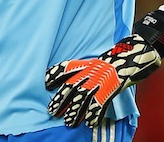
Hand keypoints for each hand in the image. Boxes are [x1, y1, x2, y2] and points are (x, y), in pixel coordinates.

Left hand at [45, 34, 161, 127]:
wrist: (132, 56)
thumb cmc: (113, 60)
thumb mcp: (93, 62)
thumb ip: (83, 70)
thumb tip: (73, 82)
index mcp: (84, 65)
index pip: (64, 68)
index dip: (54, 75)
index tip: (45, 83)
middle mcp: (88, 72)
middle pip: (70, 86)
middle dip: (60, 99)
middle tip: (51, 110)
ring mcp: (99, 81)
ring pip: (83, 97)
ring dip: (75, 111)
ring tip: (68, 122)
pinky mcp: (110, 89)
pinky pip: (100, 103)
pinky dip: (94, 114)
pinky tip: (89, 123)